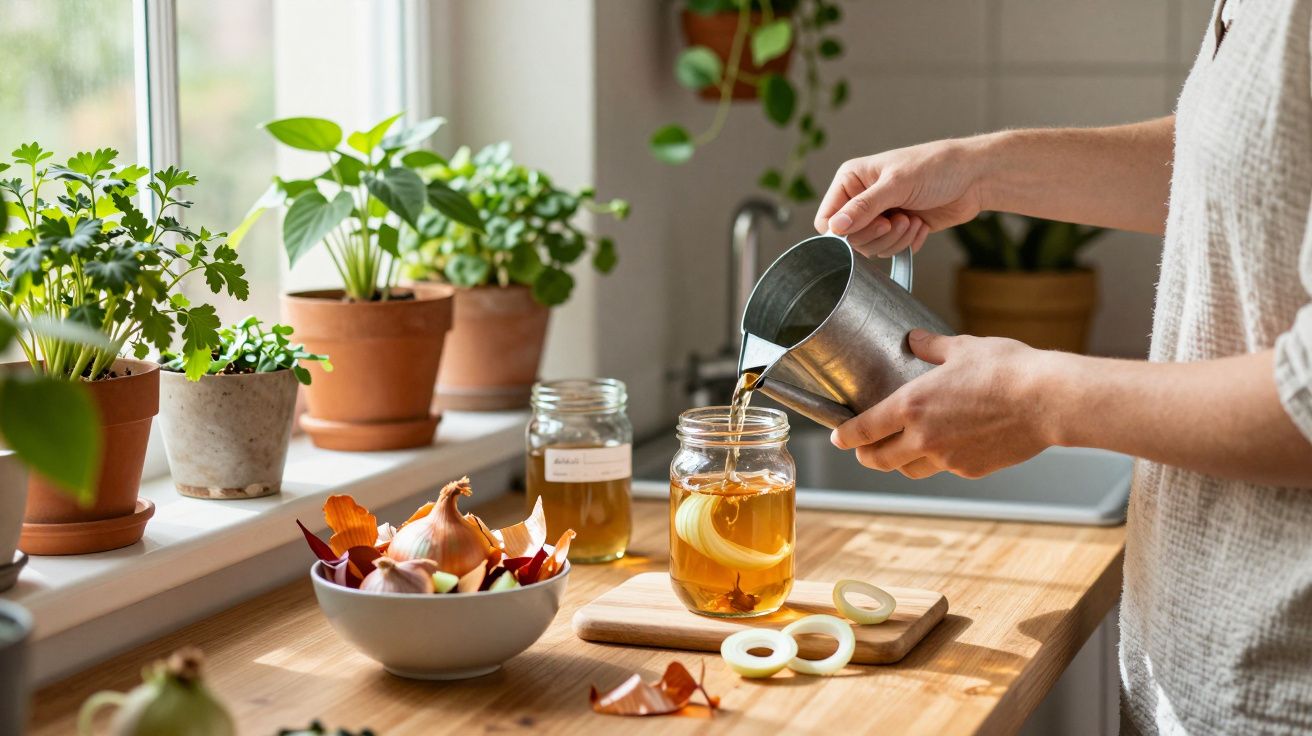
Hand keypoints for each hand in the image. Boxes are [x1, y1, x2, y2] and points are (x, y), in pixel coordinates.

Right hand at [814, 138, 986, 256]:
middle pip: (850, 238)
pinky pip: (892, 250)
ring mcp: (881, 215)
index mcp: (852, 180)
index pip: (827, 219)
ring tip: (913, 219)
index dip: (845, 230)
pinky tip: (921, 224)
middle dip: (878, 234)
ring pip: (872, 247)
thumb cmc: (936, 167)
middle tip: (898, 219)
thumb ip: (864, 207)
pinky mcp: (899, 229)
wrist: (974, 177)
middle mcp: (862, 199)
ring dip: (896, 239)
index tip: (875, 222)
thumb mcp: (897, 184)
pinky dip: (908, 243)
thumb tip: (835, 227)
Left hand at [830, 330, 1055, 478]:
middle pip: (879, 459)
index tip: (837, 438)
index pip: (864, 429)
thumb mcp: (963, 348)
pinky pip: (945, 469)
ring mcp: (947, 458)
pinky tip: (947, 446)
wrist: (1047, 401)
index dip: (845, 436)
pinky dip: (939, 461)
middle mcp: (924, 437)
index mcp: (912, 405)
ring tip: (900, 451)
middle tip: (863, 450)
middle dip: (866, 456)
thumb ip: (932, 346)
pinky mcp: (971, 470)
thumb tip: (916, 339)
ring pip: (910, 469)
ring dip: (899, 462)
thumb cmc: (1007, 370)